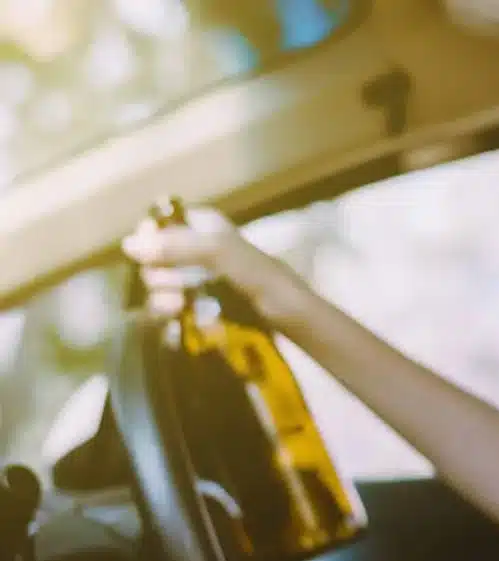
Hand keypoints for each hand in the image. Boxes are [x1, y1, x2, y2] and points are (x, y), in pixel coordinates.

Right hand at [121, 205, 311, 323]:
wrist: (294, 321)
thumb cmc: (267, 281)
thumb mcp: (224, 255)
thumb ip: (180, 246)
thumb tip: (129, 245)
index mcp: (205, 227)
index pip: (159, 224)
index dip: (151, 241)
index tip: (152, 258)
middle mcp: (198, 250)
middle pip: (154, 258)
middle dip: (158, 275)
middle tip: (177, 292)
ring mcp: (198, 281)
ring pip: (159, 287)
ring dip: (162, 298)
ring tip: (179, 308)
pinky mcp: (200, 310)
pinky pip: (170, 311)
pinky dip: (169, 318)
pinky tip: (177, 323)